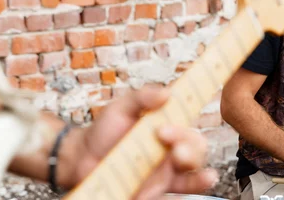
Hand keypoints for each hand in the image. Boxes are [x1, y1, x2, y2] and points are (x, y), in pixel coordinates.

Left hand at [62, 86, 217, 199]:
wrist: (83, 159)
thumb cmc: (105, 130)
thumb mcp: (121, 107)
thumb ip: (143, 97)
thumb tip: (166, 92)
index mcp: (167, 125)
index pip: (189, 119)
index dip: (195, 112)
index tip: (188, 103)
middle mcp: (171, 148)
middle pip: (196, 146)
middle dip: (189, 142)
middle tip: (164, 135)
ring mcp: (166, 171)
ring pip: (193, 168)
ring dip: (193, 162)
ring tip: (179, 157)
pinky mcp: (157, 191)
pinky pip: (181, 191)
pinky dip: (195, 186)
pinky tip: (201, 181)